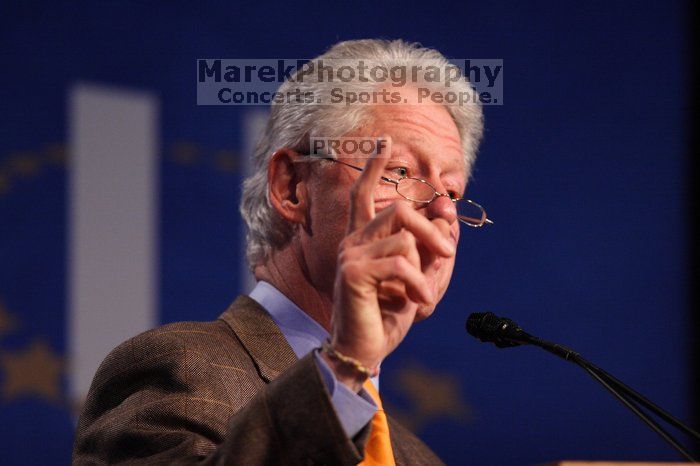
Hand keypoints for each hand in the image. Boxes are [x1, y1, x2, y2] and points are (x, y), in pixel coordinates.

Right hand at [323, 138, 455, 389]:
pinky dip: (418, 285)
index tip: (383, 140)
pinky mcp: (352, 273)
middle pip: (400, 211)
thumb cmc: (389, 315)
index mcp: (363, 240)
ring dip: (424, 270)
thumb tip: (445, 211)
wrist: (366, 350)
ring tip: (422, 296)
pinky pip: (401, 263)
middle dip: (432, 231)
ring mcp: (349, 255)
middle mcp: (353, 242)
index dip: (373, 167)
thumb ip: (429, 246)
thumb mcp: (418, 277)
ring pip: (404, 238)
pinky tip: (420, 304)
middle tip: (448, 255)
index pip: (364, 195)